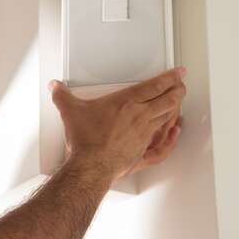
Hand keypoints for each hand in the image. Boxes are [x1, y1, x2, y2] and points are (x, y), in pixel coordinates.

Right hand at [49, 67, 187, 184]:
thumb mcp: (71, 112)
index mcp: (126, 102)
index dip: (171, 77)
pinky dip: (172, 138)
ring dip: (177, 109)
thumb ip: (62, 96)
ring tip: (180, 103)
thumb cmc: (86, 141)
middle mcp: (140, 116)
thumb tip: (55, 87)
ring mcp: (144, 134)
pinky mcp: (143, 150)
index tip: (179, 73)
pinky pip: (163, 143)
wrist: (91, 166)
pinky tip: (175, 133)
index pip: (155, 85)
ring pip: (168, 117)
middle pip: (168, 100)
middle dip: (178, 91)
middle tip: (182, 85)